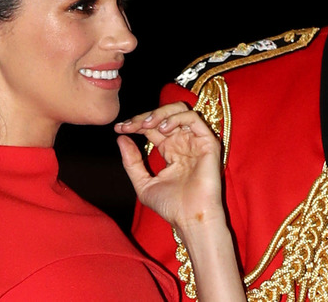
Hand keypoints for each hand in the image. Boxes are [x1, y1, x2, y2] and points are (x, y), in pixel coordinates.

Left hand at [116, 103, 224, 233]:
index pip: (153, 127)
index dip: (136, 124)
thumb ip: (132, 162)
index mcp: (171, 151)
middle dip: (145, 116)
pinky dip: (176, 118)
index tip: (119, 129)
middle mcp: (183, 143)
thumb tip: (121, 138)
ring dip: (161, 113)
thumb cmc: (171, 206)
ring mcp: (196, 141)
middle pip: (165, 115)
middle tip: (130, 125)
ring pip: (180, 110)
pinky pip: (193, 119)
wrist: (190, 217)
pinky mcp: (207, 142)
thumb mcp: (143, 183)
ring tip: (147, 125)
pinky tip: (162, 129)